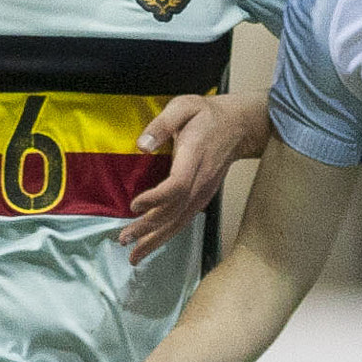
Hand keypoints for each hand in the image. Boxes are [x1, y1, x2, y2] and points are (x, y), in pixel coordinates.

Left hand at [117, 92, 268, 264]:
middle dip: (148, 229)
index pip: (177, 185)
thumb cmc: (207, 115)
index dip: (156, 199)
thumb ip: (162, 123)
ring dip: (156, 239)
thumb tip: (141, 145)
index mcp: (194, 157)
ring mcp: (203, 192)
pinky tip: (151, 245)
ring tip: (134, 255)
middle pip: (174, 211)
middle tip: (123, 239)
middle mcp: (200, 181)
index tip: (134, 205)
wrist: (238, 127)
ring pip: (179, 222)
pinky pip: (184, 221)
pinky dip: (166, 236)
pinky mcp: (202, 198)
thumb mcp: (184, 106)